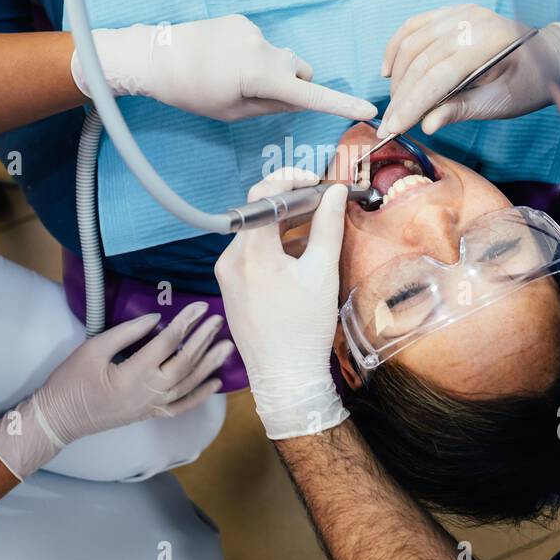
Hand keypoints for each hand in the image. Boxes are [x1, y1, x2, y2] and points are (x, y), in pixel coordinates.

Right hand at [0, 303, 230, 479]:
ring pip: (188, 384)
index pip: (167, 344)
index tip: (200, 307)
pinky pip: (181, 407)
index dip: (185, 323)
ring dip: (209, 365)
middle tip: (219, 320)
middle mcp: (147, 393)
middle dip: (203, 340)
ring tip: (226, 346)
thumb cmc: (70, 382)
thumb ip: (126, 333)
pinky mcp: (149, 414)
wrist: (59, 419)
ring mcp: (150, 407)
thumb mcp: (92, 349)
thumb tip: (157, 319)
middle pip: (184, 363)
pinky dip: (200, 396)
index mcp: (132, 374)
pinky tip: (215, 383)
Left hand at [71, 15, 376, 122]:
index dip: (339, 104)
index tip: (366, 108)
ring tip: (231, 77)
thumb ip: (271, 105)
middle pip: (300, 71)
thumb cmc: (191, 92)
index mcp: (260, 76)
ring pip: (281, 58)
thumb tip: (298, 96)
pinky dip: (252, 55)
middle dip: (293, 86)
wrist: (154, 56)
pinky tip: (223, 61)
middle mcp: (263, 49)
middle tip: (261, 98)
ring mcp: (252, 31)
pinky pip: (260, 44)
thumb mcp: (232, 112)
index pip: (309, 94)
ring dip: (269, 70)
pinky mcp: (241, 21)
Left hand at [215, 170, 349, 439]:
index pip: (261, 196)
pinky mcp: (230, 288)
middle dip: (292, 204)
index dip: (289, 180)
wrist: (284, 378)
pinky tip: (298, 255)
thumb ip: (327, 227)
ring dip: (284, 226)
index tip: (316, 182)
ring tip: (316, 228)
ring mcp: (226, 275)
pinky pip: (250, 255)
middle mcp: (229, 259)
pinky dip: (274, 247)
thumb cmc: (305, 328)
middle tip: (323, 203)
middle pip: (258, 215)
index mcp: (250, 254)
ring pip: (255, 235)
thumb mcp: (321, 273)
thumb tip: (334, 192)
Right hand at [379, 6, 559, 136]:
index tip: (393, 128)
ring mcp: (461, 12)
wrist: (549, 56)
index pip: (438, 77)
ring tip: (394, 105)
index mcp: (489, 44)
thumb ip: (462, 110)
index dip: (411, 104)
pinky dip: (396, 48)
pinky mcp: (453, 11)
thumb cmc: (528, 84)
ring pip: (412, 43)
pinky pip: (414, 26)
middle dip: (401, 96)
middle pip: (421, 61)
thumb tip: (427, 125)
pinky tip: (389, 71)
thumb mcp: (500, 104)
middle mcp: (472, 21)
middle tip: (389, 124)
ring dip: (397, 76)